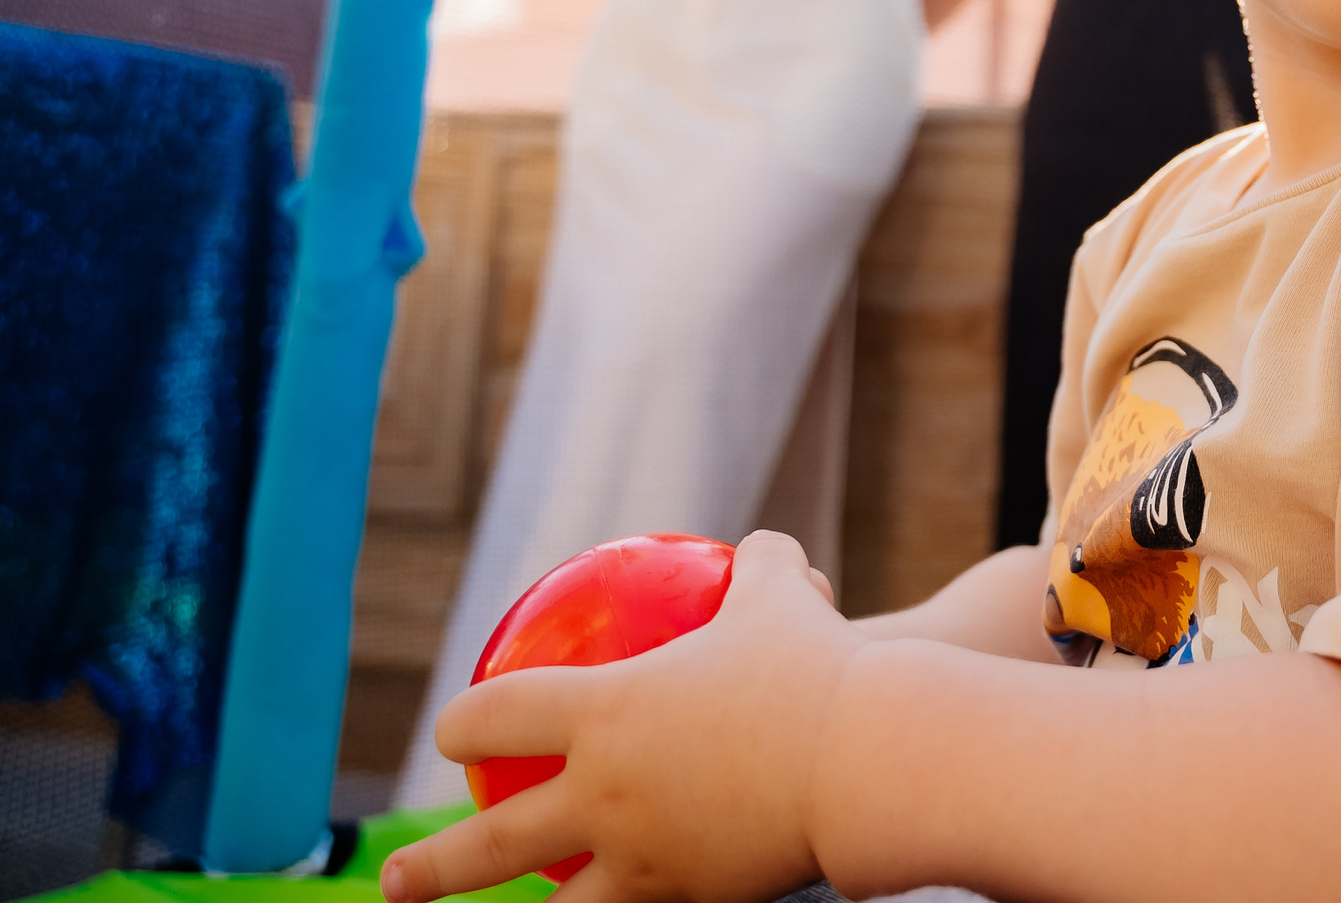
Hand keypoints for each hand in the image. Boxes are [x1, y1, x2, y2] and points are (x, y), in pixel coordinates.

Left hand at [382, 533, 856, 902]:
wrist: (868, 758)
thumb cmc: (819, 665)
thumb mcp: (787, 597)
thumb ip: (763, 569)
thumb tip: (763, 548)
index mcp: (604, 713)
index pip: (500, 715)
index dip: (463, 722)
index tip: (449, 735)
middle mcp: (605, 793)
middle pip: (493, 842)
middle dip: (434, 867)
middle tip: (396, 881)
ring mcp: (644, 854)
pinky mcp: (693, 896)